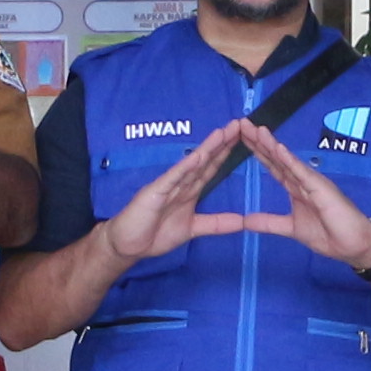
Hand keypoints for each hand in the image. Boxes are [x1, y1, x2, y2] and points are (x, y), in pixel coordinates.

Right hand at [96, 126, 241, 264]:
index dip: (226, 154)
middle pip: (205, 161)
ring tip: (222, 133)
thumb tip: (242, 222)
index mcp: (189, 191)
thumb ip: (216, 224)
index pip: (211, 168)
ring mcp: (167, 186)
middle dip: (222, 143)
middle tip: (238, 124)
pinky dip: (185, 167)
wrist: (127, 245)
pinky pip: (172, 178)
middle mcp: (180, 184)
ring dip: (207, 149)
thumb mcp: (193, 229)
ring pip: (191, 164)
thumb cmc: (155, 234)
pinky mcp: (155, 192)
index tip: (244, 138)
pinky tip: (197, 156)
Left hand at [191, 120, 370, 267]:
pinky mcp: (322, 188)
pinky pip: (302, 172)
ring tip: (256, 129)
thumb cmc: (330, 235)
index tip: (240, 138)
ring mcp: (313, 182)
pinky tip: (277, 148)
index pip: (273, 166)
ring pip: (287, 160)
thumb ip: (269, 223)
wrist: (355, 246)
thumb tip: (245, 221)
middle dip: (259, 141)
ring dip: (271, 145)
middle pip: (277, 158)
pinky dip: (289, 160)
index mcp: (296, 188)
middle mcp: (303, 180)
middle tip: (242, 124)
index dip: (258, 152)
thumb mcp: (291, 229)